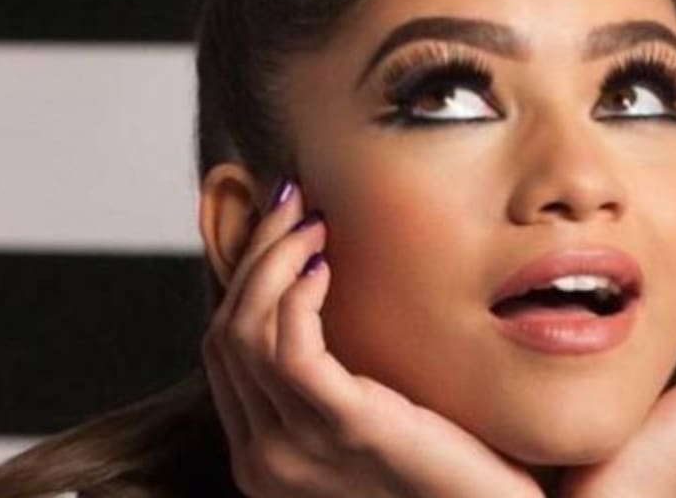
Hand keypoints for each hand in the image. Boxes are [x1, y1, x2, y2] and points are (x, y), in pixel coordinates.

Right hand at [201, 179, 544, 497]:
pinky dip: (297, 294)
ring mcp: (296, 450)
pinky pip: (290, 347)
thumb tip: (325, 300)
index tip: (281, 227)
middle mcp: (265, 459)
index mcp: (266, 456)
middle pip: (225, 333)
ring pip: (245, 332)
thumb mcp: (374, 421)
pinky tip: (326, 265)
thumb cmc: (450, 473)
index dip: (244, 279)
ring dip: (273, 261)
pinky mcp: (348, 428)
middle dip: (254, 256)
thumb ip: (338, 382)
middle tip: (292, 204)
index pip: (225, 352)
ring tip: (313, 223)